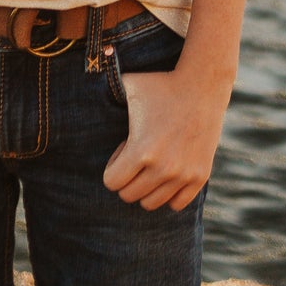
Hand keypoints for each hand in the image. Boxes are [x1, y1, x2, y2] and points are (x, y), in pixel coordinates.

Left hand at [102, 62, 227, 210]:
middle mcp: (163, 168)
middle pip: (129, 196)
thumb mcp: (128, 84)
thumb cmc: (160, 84)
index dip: (113, 166)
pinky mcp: (200, 176)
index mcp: (141, 150)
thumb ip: (103, 88)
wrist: (202, 85)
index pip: (112, 183)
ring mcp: (183, 175)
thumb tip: (83, 81)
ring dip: (146, 187)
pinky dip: (168, 193)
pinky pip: (176, 204)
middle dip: (128, 177)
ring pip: (151, 203)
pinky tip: (169, 171)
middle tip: (138, 154)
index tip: (124, 149)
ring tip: (153, 161)